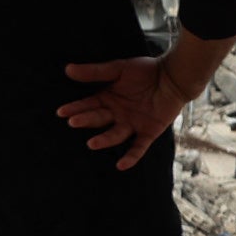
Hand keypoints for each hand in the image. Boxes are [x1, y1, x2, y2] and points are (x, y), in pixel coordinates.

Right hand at [59, 55, 191, 170]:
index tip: (61, 112)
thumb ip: (95, 72)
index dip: (75, 108)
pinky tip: (121, 165)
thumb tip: (68, 69)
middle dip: (86, 120)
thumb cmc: (146, 71)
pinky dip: (131, 157)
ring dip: (104, 140)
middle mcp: (118, 114)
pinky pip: (138, 147)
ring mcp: (132, 124)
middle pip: (99, 119)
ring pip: (115, 135)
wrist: (173, 76)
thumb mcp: (119, 69)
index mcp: (109, 99)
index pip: (88, 105)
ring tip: (92, 143)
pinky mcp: (149, 132)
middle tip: (73, 122)